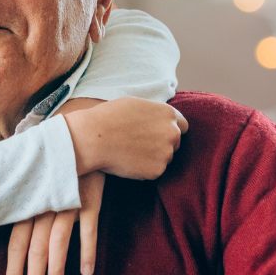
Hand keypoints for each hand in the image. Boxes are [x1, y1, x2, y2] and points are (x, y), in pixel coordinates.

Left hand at [5, 171, 105, 274]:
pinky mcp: (90, 200)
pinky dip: (88, 252)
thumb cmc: (51, 168)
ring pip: (59, 241)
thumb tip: (5, 230)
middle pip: (36, 245)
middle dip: (34, 274)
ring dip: (57, 267)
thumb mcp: (33, 183)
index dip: (14, 265)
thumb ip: (22, 205)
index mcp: (29, 202)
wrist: (79, 141)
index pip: (17, 239)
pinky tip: (87, 272)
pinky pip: (89, 230)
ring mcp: (68, 202)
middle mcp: (45, 204)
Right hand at [60, 97, 187, 178]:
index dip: (170, 129)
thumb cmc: (108, 117)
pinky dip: (144, 168)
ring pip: (165, 157)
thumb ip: (154, 112)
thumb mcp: (135, 103)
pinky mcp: (157, 171)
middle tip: (140, 144)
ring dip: (153, 156)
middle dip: (162, 143)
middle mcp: (172, 133)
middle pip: (175, 142)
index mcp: (168, 114)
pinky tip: (128, 161)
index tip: (158, 134)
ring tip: (130, 151)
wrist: (93, 138)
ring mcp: (166, 153)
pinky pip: (154, 170)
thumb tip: (160, 119)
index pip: (182, 125)